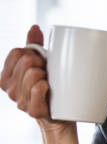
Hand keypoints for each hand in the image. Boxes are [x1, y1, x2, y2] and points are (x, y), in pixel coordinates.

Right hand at [0, 25, 79, 143]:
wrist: (63, 116)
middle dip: (41, 63)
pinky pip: (38, 89)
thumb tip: (34, 26)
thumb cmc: (52, 89)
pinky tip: (49, 89)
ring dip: (46, 75)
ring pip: (32, 74)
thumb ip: (35, 46)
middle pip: (25, 62)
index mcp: (7, 76)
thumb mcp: (42, 65)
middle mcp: (10, 89)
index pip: (16, 52)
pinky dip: (45, 86)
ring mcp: (19, 101)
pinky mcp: (33, 111)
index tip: (41, 61)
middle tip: (49, 73)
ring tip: (51, 83)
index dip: (32, 52)